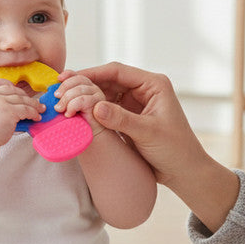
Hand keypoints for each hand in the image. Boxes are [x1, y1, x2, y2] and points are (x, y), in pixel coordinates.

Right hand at [0, 79, 43, 148]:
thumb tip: (8, 103)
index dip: (11, 86)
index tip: (18, 91)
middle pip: (13, 90)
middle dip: (25, 96)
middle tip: (34, 102)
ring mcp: (0, 102)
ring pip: (22, 99)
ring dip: (34, 105)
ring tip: (40, 109)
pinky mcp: (9, 111)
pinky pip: (26, 110)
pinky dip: (34, 113)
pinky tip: (37, 117)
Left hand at [55, 72, 106, 134]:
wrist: (89, 135)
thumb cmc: (78, 123)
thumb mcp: (67, 107)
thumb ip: (62, 98)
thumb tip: (48, 93)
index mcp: (85, 87)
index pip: (76, 75)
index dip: (67, 75)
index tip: (58, 79)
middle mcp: (93, 89)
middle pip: (77, 80)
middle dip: (64, 88)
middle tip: (56, 98)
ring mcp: (97, 96)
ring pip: (78, 90)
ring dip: (66, 100)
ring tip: (60, 110)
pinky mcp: (99, 105)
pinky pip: (82, 100)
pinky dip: (72, 106)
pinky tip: (69, 114)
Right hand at [75, 62, 205, 186]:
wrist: (183, 172)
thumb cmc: (175, 150)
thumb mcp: (148, 133)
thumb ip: (122, 119)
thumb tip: (95, 107)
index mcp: (154, 85)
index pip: (118, 72)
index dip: (92, 73)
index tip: (70, 78)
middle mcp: (144, 90)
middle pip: (108, 80)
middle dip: (84, 84)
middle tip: (60, 89)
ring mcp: (135, 103)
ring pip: (105, 93)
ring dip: (85, 97)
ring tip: (63, 101)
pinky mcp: (128, 116)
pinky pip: (106, 108)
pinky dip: (91, 110)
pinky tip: (76, 112)